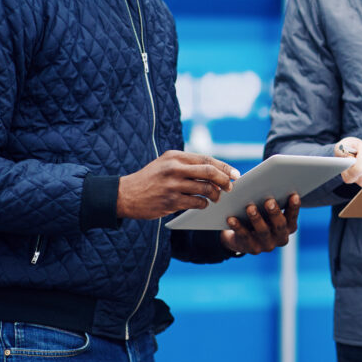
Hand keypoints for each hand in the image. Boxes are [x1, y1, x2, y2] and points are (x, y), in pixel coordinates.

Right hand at [117, 150, 239, 218]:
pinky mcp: (170, 201)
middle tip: (230, 187)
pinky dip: (203, 204)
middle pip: (209, 172)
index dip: (224, 167)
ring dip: (215, 195)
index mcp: (175, 156)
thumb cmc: (150, 179)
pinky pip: (196, 203)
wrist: (125, 194)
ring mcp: (172, 185)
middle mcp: (174, 169)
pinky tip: (203, 204)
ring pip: (205, 189)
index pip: (206, 159)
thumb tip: (216, 171)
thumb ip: (187, 165)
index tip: (235, 174)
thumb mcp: (166, 164)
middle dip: (224, 180)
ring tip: (216, 197)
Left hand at [221, 193, 300, 254]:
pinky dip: (238, 227)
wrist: (243, 238)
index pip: (293, 217)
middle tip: (269, 201)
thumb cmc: (260, 217)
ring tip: (250, 207)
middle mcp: (281, 238)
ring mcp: (267, 245)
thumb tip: (269, 183)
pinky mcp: (253, 249)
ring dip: (257, 219)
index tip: (294, 195)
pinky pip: (245, 237)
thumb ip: (272, 201)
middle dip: (274, 213)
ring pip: (263, 232)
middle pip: (279, 226)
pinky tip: (232, 218)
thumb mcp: (268, 210)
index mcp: (289, 227)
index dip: (294, 207)